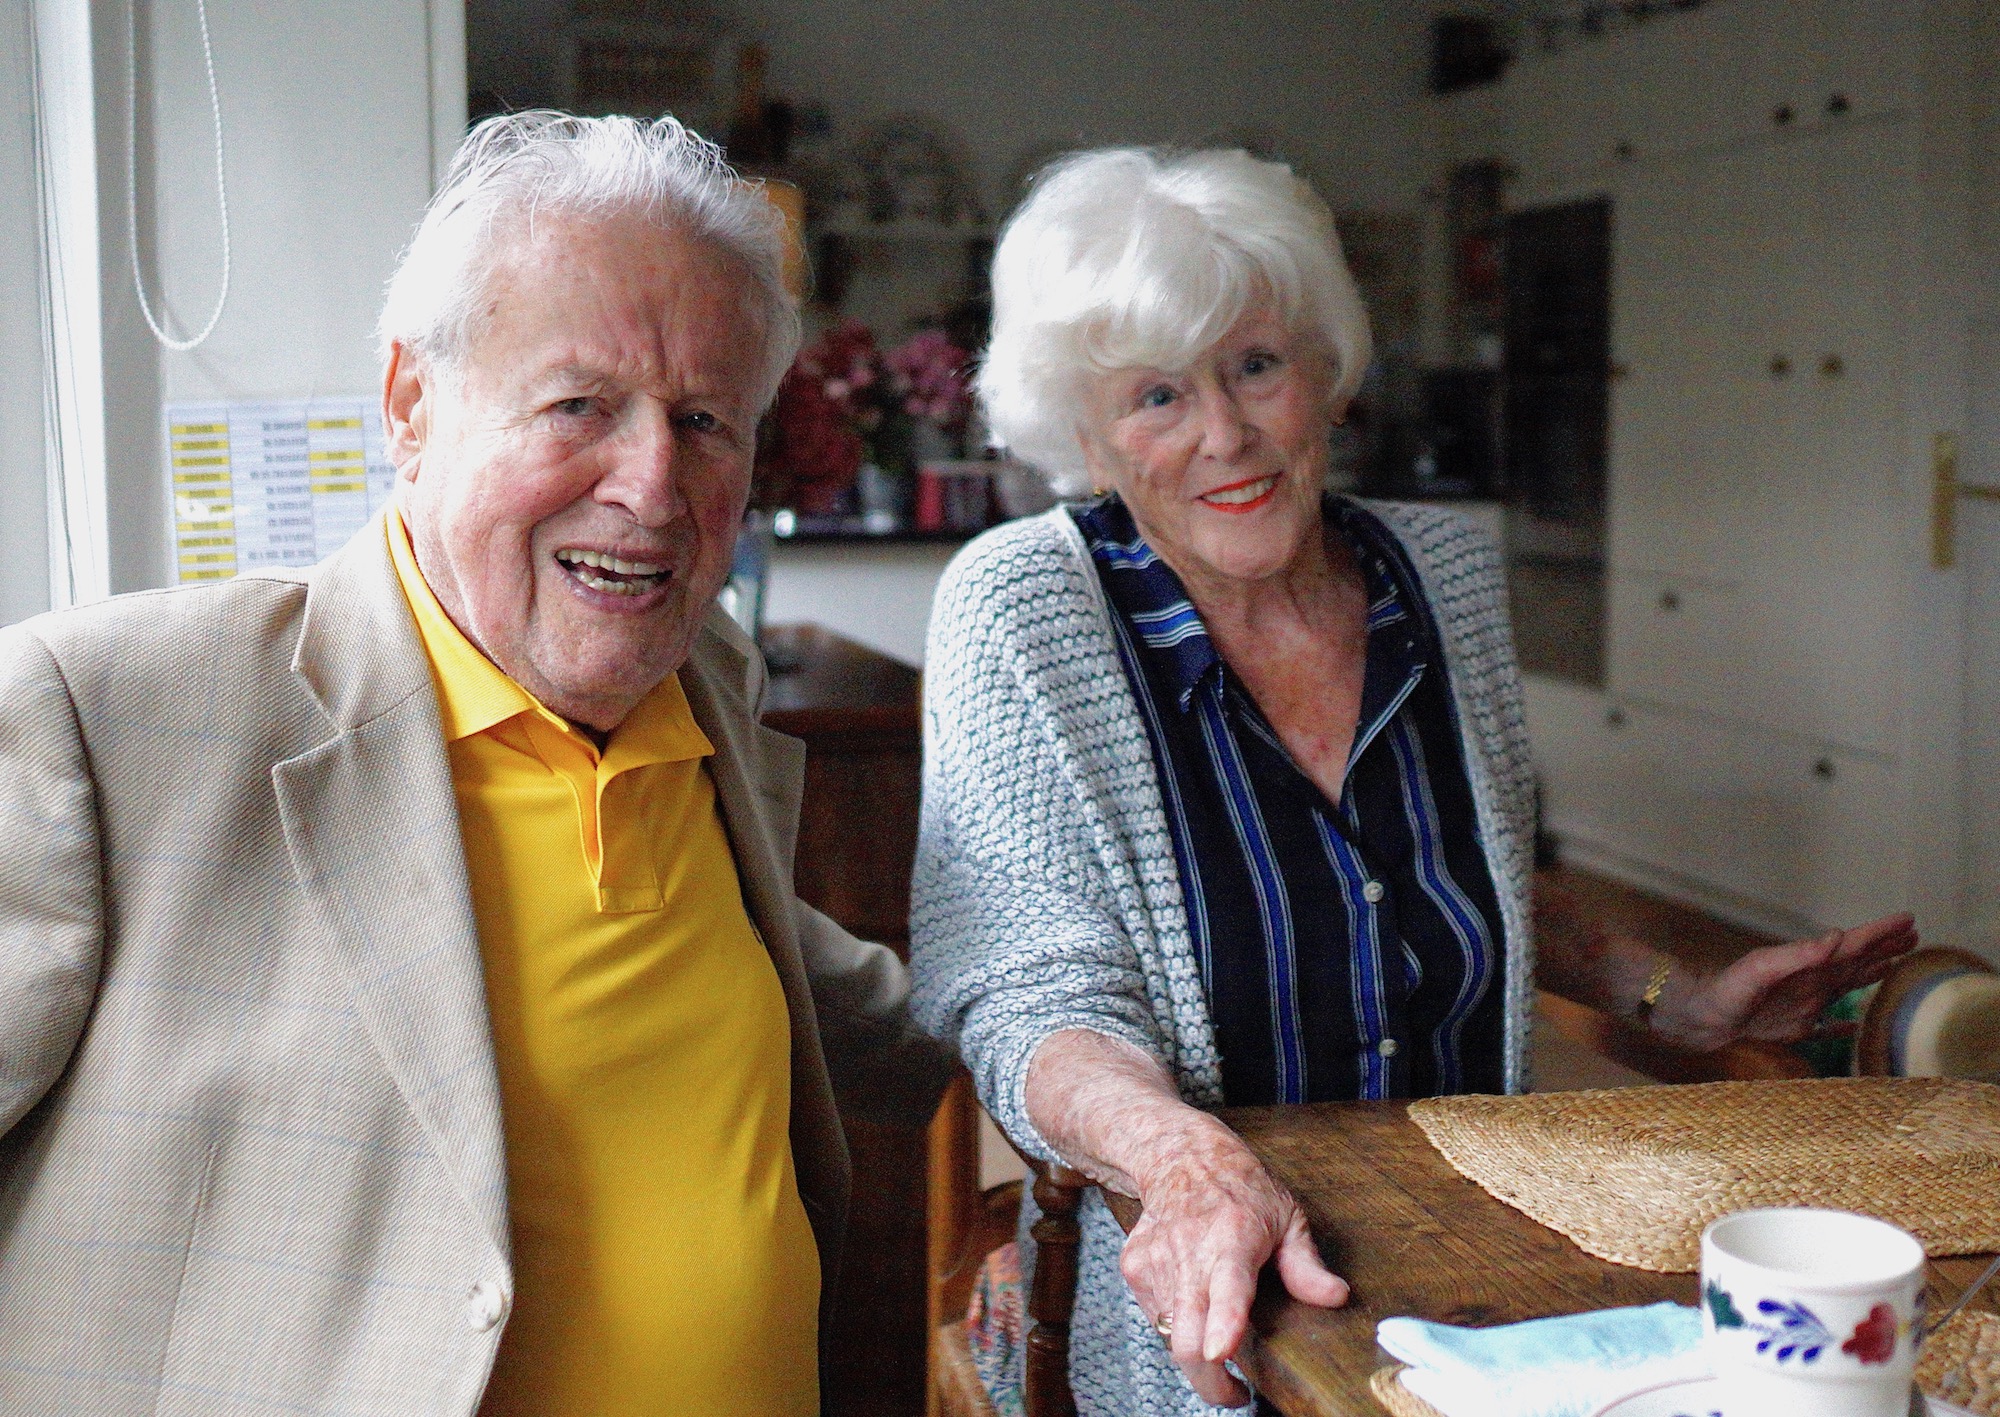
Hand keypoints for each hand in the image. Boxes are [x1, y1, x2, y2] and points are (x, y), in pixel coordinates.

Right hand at [1118, 1119, 1348, 1405]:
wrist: (1177, 1154)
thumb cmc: (1238, 1186)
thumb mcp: (1286, 1215)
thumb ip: (1307, 1265)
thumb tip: (1336, 1297)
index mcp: (1233, 1241)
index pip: (1226, 1290)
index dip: (1222, 1326)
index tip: (1220, 1353)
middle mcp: (1189, 1254)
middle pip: (1186, 1339)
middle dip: (1209, 1381)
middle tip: (1233, 1391)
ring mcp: (1155, 1263)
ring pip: (1170, 1336)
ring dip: (1195, 1349)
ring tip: (1217, 1331)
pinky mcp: (1134, 1269)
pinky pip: (1157, 1317)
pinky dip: (1177, 1321)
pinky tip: (1193, 1296)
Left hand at [1650, 913, 1918, 1052]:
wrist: (1693, 1017)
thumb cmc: (1723, 990)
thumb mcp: (1760, 968)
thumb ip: (1798, 954)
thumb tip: (1836, 935)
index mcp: (1806, 965)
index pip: (1852, 944)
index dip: (1880, 933)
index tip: (1909, 920)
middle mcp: (1809, 982)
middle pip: (1855, 961)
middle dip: (1884, 948)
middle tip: (1913, 936)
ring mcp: (1802, 1005)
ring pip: (1846, 987)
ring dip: (1870, 974)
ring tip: (1894, 963)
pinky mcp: (1791, 1029)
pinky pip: (1825, 1028)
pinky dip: (1843, 1025)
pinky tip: (1855, 1024)